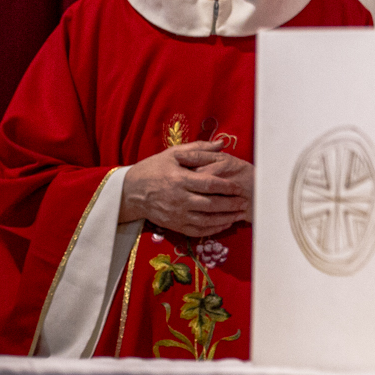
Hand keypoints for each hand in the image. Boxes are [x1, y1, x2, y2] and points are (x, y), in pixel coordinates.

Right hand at [118, 142, 250, 236]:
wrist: (130, 192)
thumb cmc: (154, 169)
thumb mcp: (173, 154)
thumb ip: (199, 149)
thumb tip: (222, 143)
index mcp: (179, 179)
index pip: (208, 184)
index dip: (226, 186)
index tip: (239, 187)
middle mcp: (179, 199)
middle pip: (210, 204)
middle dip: (230, 204)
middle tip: (244, 202)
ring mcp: (176, 214)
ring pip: (205, 220)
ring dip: (225, 218)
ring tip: (239, 214)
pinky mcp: (173, 225)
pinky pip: (196, 231)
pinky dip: (212, 230)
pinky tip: (224, 224)